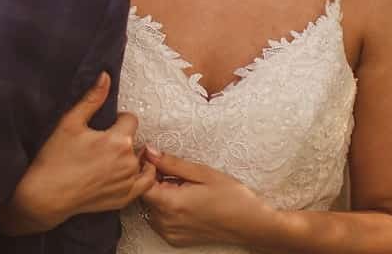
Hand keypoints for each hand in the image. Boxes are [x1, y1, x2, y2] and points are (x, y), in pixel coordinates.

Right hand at [0, 72, 157, 233]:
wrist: (45, 195)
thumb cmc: (55, 158)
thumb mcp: (70, 122)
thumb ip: (92, 98)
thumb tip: (106, 76)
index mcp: (118, 140)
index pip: (131, 120)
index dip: (118, 120)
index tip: (104, 127)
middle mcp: (128, 162)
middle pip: (134, 141)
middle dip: (122, 140)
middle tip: (101, 146)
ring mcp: (128, 183)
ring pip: (139, 161)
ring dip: (130, 158)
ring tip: (108, 161)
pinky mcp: (125, 198)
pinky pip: (145, 184)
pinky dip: (139, 176)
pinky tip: (123, 173)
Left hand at [140, 148, 273, 247]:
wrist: (250, 224)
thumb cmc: (231, 197)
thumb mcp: (202, 172)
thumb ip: (171, 163)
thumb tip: (149, 152)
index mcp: (171, 204)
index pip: (141, 184)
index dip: (145, 169)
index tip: (156, 159)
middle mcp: (166, 222)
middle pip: (145, 196)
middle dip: (154, 180)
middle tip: (173, 172)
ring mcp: (169, 233)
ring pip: (150, 207)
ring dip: (159, 194)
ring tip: (181, 187)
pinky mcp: (174, 239)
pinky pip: (158, 219)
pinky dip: (165, 208)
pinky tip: (183, 201)